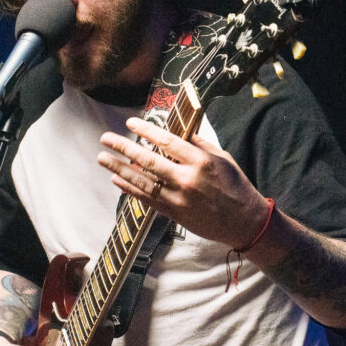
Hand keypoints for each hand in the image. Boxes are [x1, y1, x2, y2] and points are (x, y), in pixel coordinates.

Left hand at [97, 116, 269, 249]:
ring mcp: (178, 198)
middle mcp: (187, 179)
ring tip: (102, 158)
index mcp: (201, 161)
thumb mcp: (222, 158)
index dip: (146, 131)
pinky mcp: (173, 214)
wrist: (243, 222)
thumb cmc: (236, 186)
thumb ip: (199, 145)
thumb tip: (179, 132)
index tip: (130, 122)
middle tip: (105, 139)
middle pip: (148, 161)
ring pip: (142, 181)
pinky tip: (117, 179)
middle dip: (123, 148)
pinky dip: (130, 188)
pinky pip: (146, 199)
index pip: (167, 141)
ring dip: (119, 168)